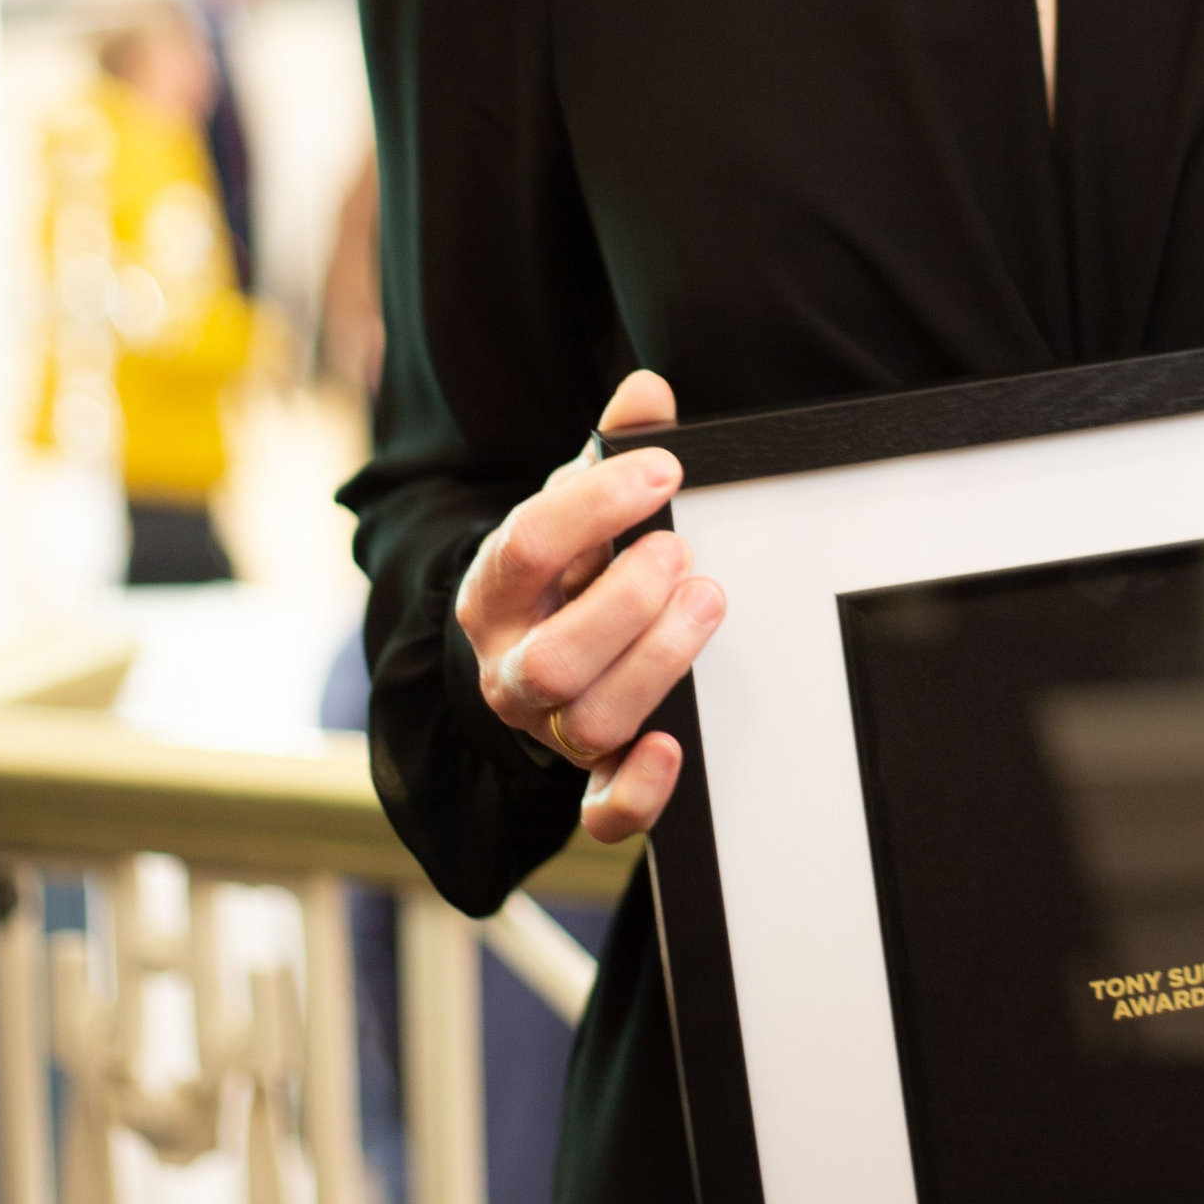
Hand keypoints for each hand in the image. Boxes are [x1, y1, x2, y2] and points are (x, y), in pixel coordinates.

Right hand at [453, 368, 723, 844]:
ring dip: (655, 663)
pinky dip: (637, 791)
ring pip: (584, 722)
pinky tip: (674, 748)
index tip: (665, 470)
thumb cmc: (561, 570)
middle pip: (551, 660)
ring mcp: (546, 727)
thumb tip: (649, 391)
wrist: (526, 648)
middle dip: (625, 604)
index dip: (597, 505)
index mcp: (496, 588)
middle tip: (682, 552)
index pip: (526, 545)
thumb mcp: (573, 504)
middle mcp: (510, 666)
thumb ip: (611, 450)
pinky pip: (599, 812)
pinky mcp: (588, 777)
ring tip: (707, 600)